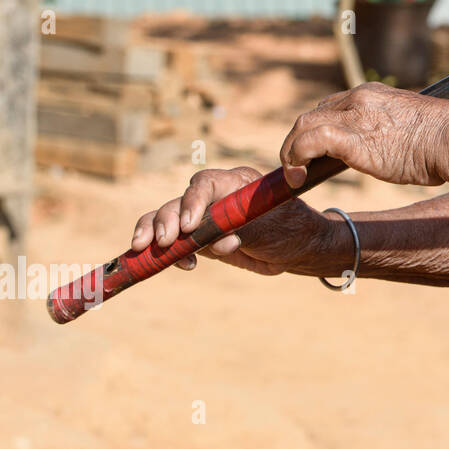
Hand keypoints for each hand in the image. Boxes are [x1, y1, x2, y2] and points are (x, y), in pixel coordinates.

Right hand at [130, 166, 338, 275]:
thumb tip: (217, 240)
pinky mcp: (199, 238)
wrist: (297, 248)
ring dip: (154, 234)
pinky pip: (174, 242)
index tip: (189, 225)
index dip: (192, 202)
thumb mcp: (271, 226)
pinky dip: (171, 254)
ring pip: (167, 219)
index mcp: (234, 183)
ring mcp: (204, 218)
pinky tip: (186, 265)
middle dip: (166, 220)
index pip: (205, 183)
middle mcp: (214, 197)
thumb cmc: (289, 229)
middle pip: (178, 201)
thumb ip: (242, 227)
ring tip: (152, 250)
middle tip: (164, 242)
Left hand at [279, 81, 448, 187]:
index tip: (318, 152)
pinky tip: (300, 177)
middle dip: (299, 140)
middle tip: (300, 166)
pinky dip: (297, 158)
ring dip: (292, 151)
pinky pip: (308, 142)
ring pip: (303, 125)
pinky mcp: (350, 137)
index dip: (319, 129)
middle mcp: (359, 98)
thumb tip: (398, 146)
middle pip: (313, 114)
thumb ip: (394, 129)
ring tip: (295, 175)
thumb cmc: (444, 139)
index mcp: (373, 93)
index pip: (333, 106)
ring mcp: (353, 115)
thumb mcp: (413, 126)